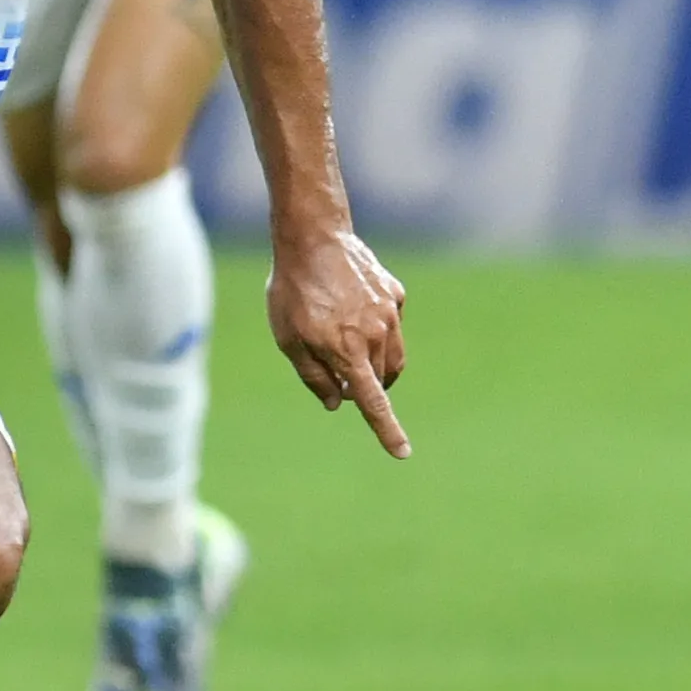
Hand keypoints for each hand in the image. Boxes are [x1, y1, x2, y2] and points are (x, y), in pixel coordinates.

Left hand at [267, 224, 409, 458]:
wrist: (313, 237)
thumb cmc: (293, 291)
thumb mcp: (288, 340)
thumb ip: (314, 377)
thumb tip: (337, 404)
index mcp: (348, 353)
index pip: (373, 402)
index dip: (387, 431)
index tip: (402, 453)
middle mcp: (376, 336)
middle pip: (379, 378)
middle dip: (362, 383)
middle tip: (332, 363)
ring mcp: (389, 314)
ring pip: (392, 356)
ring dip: (374, 362)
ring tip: (343, 338)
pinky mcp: (394, 294)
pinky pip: (392, 324)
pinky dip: (377, 328)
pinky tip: (352, 306)